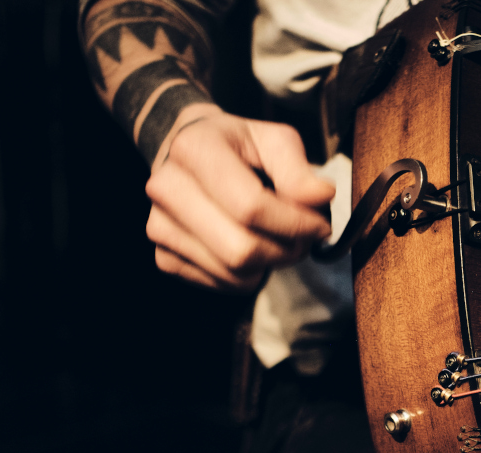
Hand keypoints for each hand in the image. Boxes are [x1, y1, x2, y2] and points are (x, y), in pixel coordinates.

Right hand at [144, 105, 334, 289]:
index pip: (251, 207)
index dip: (295, 224)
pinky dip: (248, 275)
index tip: (320, 224)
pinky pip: (221, 284)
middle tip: (303, 238)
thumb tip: (321, 197)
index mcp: (194, 151)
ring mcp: (159, 226)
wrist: (190, 155)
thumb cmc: (237, 147)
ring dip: (270, 265)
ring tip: (279, 240)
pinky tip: (252, 248)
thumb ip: (299, 170)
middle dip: (286, 251)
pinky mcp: (164, 257)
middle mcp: (166, 189)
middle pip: (241, 249)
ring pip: (233, 273)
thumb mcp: (274, 140)